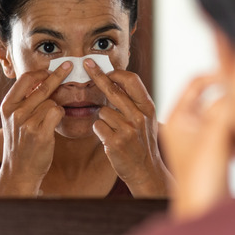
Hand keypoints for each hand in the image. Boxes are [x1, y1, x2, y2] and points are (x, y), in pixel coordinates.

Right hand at [0, 61, 72, 197]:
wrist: (19, 169)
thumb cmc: (20, 143)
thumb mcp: (13, 119)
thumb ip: (23, 101)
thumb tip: (42, 80)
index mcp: (7, 105)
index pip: (25, 79)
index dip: (41, 72)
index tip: (52, 68)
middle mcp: (15, 112)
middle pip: (42, 87)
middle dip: (57, 75)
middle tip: (69, 66)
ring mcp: (27, 122)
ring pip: (52, 102)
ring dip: (56, 107)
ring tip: (49, 120)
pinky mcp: (40, 133)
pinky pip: (57, 112)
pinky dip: (60, 115)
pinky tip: (54, 123)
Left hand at [84, 58, 170, 196]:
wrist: (146, 170)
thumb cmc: (142, 141)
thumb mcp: (146, 118)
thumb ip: (134, 101)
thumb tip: (116, 79)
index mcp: (148, 107)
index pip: (131, 80)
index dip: (115, 72)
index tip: (102, 67)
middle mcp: (139, 116)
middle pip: (113, 90)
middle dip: (97, 76)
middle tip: (86, 65)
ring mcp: (128, 129)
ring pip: (102, 111)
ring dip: (103, 118)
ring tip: (114, 130)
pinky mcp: (115, 142)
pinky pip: (97, 126)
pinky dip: (100, 130)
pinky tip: (109, 138)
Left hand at [162, 74, 234, 220]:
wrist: (205, 217)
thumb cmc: (201, 184)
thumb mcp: (215, 138)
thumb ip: (226, 109)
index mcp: (178, 119)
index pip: (196, 83)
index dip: (218, 75)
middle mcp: (187, 127)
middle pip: (215, 99)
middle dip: (234, 107)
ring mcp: (202, 141)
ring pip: (227, 117)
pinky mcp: (215, 154)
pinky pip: (232, 134)